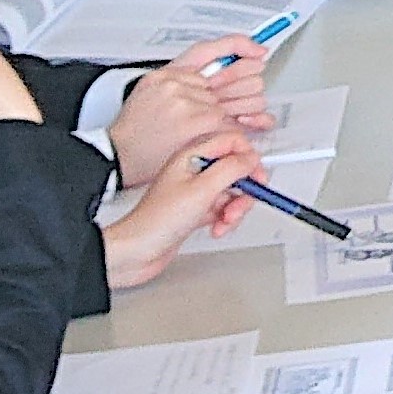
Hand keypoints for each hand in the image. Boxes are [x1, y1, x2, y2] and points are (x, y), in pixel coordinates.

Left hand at [104, 141, 266, 290]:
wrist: (136, 251)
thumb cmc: (156, 221)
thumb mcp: (202, 190)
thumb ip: (232, 169)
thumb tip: (252, 159)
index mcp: (191, 157)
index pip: (231, 142)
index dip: (248, 158)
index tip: (256, 177)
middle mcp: (194, 171)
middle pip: (236, 170)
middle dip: (244, 190)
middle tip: (241, 203)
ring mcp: (195, 192)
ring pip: (232, 192)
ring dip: (235, 209)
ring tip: (225, 220)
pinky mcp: (197, 210)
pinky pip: (223, 209)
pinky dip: (225, 220)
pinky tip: (217, 227)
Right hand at [109, 40, 277, 192]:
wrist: (116, 154)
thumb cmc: (136, 130)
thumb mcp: (151, 93)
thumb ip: (184, 82)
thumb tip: (221, 79)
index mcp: (169, 73)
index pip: (214, 49)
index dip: (240, 47)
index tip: (258, 51)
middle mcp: (179, 83)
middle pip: (237, 75)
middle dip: (245, 90)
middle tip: (241, 103)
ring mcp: (191, 100)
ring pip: (239, 101)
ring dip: (239, 115)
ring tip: (228, 126)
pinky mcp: (201, 121)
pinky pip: (236, 122)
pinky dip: (239, 130)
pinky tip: (232, 132)